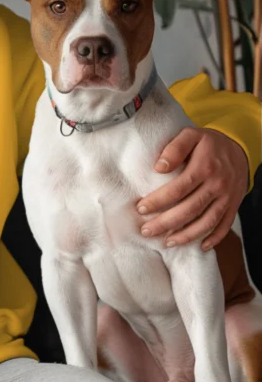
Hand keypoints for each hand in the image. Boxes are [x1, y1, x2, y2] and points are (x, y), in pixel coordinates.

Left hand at [137, 127, 248, 250]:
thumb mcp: (191, 135)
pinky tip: (199, 246)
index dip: (159, 201)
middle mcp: (217, 185)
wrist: (240, 149)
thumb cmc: (208, 143)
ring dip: (186, 235)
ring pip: (207, 222)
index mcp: (204, 167)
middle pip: (190, 209)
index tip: (141, 208)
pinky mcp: (233, 205)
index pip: (178, 188)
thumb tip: (159, 167)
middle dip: (166, 223)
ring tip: (167, 242)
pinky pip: (224, 225)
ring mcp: (226, 198)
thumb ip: (175, 148)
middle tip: (146, 231)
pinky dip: (213, 238)